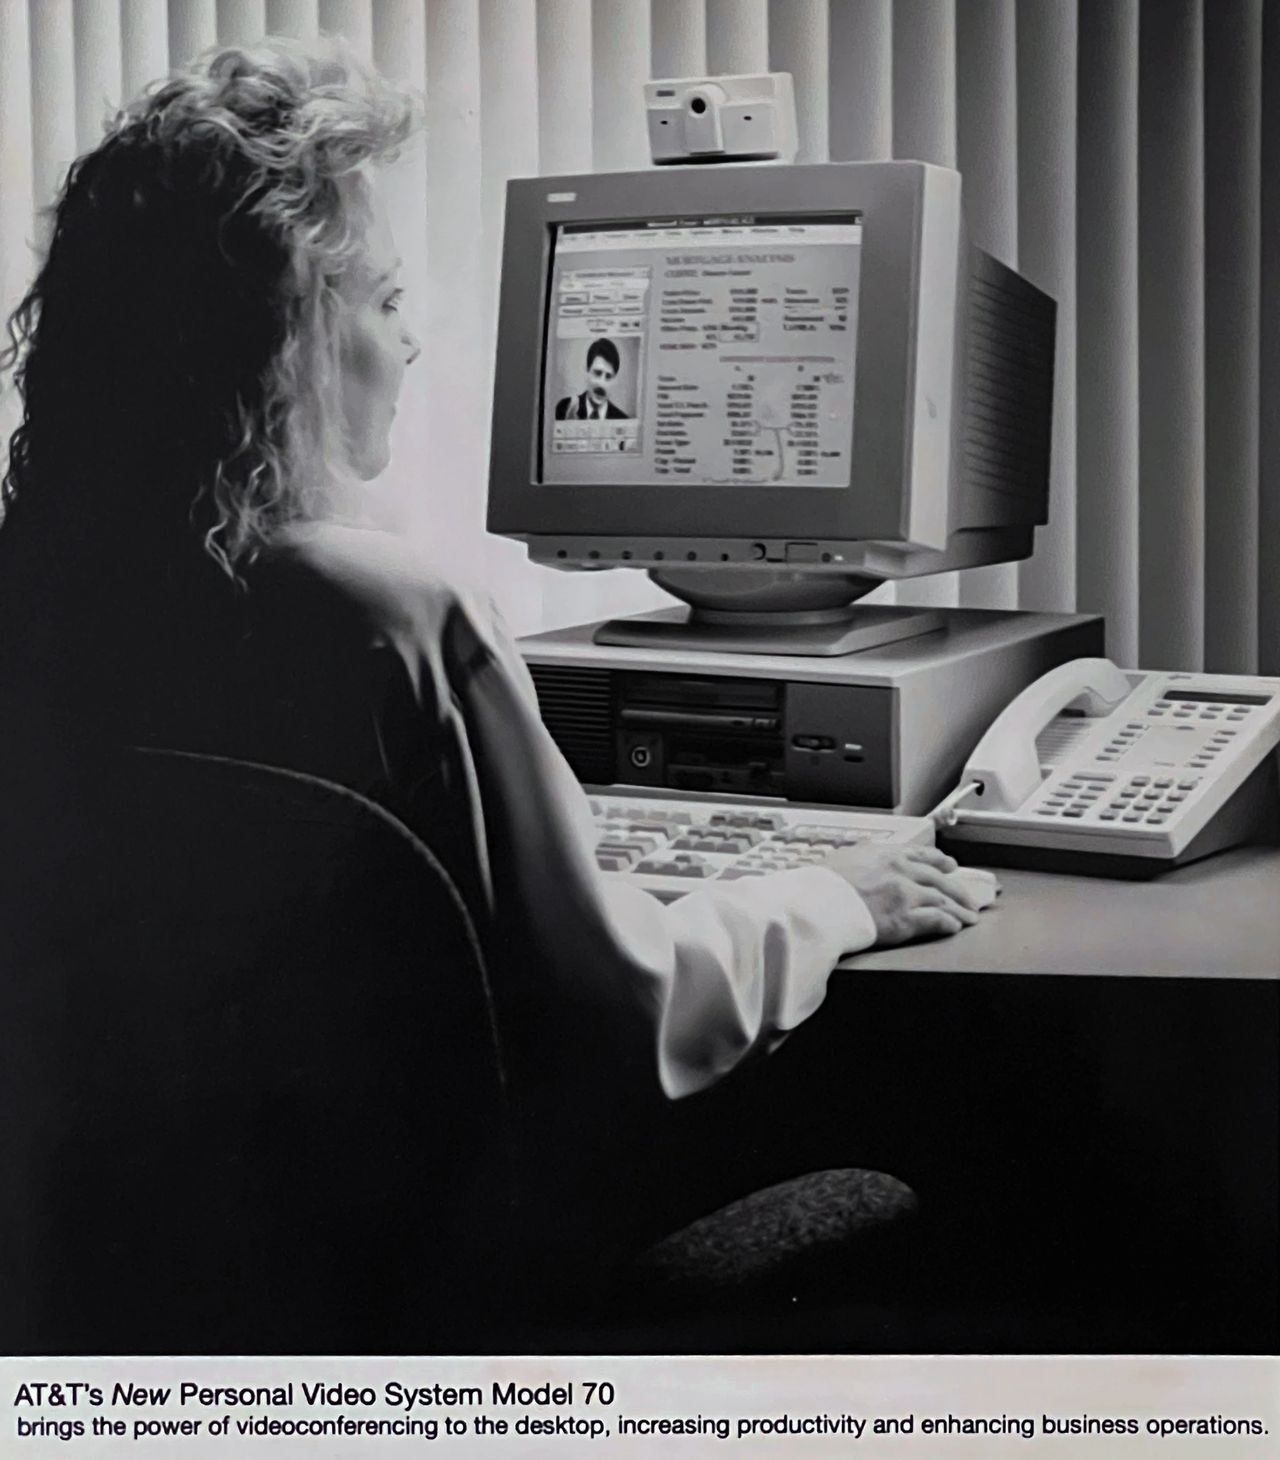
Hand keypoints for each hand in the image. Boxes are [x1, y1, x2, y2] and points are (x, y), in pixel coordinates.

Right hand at [823, 844, 990, 947]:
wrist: (816, 905)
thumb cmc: (821, 885)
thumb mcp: (843, 857)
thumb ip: (861, 853)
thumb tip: (865, 851)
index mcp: (886, 854)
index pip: (923, 855)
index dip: (941, 862)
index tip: (950, 865)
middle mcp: (901, 871)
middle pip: (940, 879)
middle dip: (958, 889)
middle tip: (968, 897)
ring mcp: (905, 894)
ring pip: (943, 900)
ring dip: (959, 910)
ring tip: (969, 917)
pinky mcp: (905, 919)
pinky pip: (936, 920)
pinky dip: (949, 924)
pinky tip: (955, 927)